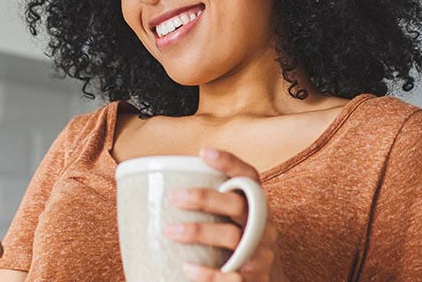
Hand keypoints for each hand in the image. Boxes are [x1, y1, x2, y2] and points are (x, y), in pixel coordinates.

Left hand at [167, 148, 286, 281]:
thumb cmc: (240, 246)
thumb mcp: (237, 223)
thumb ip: (215, 208)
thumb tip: (158, 193)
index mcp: (257, 206)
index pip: (249, 177)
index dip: (230, 162)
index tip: (203, 152)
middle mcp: (263, 225)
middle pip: (238, 205)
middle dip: (205, 198)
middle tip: (173, 197)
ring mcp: (261, 252)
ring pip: (233, 236)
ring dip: (199, 231)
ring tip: (170, 231)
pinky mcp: (256, 278)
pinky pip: (232, 275)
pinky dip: (208, 273)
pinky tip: (187, 268)